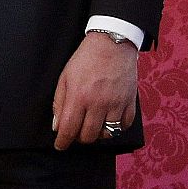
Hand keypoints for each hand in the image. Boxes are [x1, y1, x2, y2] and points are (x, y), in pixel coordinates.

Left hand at [52, 32, 137, 149]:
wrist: (112, 43)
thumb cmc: (86, 58)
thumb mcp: (65, 77)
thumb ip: (59, 102)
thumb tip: (57, 125)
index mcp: (79, 96)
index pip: (69, 129)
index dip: (63, 141)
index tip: (61, 145)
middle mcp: (98, 103)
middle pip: (88, 136)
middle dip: (80, 137)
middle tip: (77, 131)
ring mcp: (116, 103)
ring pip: (107, 134)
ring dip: (98, 134)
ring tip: (93, 125)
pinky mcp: (130, 101)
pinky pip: (124, 125)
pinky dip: (116, 127)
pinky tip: (110, 120)